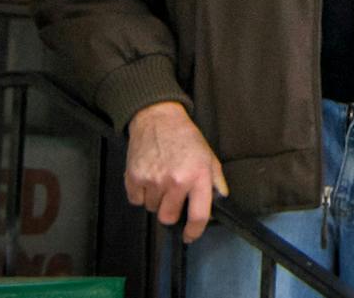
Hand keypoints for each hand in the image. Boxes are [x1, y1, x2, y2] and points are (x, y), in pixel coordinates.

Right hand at [125, 100, 226, 242]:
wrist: (159, 119)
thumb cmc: (186, 138)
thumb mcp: (208, 156)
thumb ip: (216, 182)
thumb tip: (219, 204)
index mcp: (198, 175)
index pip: (198, 215)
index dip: (194, 231)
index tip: (190, 235)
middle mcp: (176, 180)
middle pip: (168, 217)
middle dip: (171, 211)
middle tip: (173, 194)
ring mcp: (153, 180)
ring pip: (152, 209)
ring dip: (156, 199)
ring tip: (162, 177)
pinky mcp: (134, 179)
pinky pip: (136, 201)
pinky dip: (141, 193)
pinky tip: (149, 175)